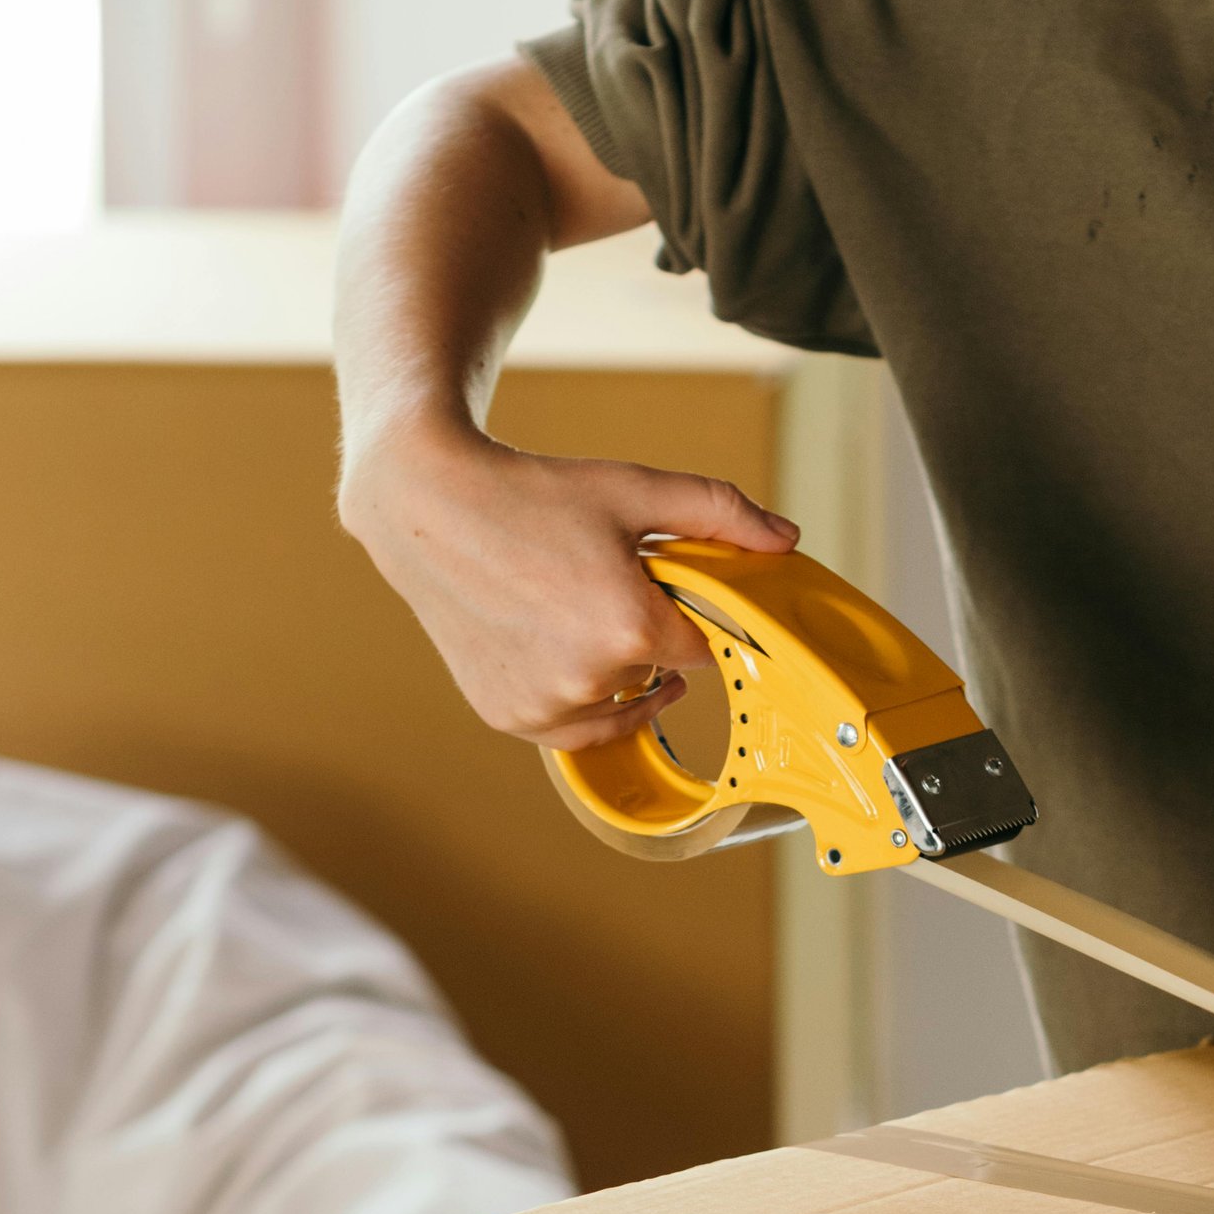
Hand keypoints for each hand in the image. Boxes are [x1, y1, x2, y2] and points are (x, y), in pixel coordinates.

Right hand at [337, 409, 797, 753]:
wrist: (427, 506)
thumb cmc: (530, 494)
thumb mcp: (634, 490)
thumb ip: (719, 515)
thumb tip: (786, 541)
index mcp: (631, 628)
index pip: (704, 648)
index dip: (691, 618)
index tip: (670, 595)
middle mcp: (588, 680)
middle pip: (656, 671)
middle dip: (643, 634)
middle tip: (597, 582)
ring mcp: (544, 708)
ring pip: (615, 701)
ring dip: (609, 668)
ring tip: (567, 606)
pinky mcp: (509, 718)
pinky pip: (570, 723)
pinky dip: (570, 692)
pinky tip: (550, 640)